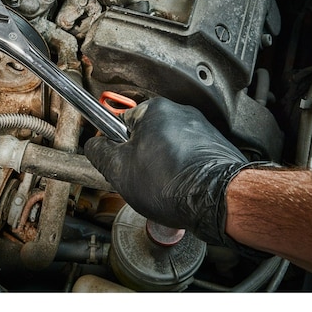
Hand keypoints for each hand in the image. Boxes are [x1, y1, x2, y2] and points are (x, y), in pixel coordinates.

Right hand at [84, 97, 259, 249]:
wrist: (218, 201)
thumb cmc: (171, 183)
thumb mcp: (119, 170)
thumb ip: (99, 152)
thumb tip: (93, 145)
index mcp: (155, 110)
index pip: (121, 123)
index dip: (115, 146)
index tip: (116, 160)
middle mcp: (181, 113)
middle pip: (146, 135)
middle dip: (141, 158)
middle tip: (140, 179)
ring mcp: (202, 129)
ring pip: (168, 148)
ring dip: (162, 165)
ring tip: (163, 187)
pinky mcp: (216, 147)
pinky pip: (189, 156)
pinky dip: (182, 170)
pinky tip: (181, 188)